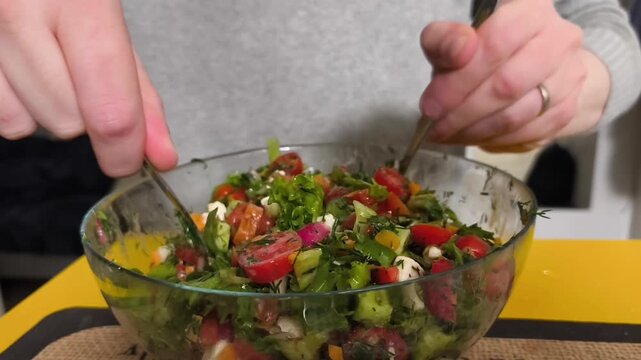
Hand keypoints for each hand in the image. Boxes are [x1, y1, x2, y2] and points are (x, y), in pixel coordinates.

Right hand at [0, 0, 176, 175]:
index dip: (124, 148)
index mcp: (80, 2)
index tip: (130, 161)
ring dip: (48, 109)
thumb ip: (138, 91)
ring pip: (26, 124)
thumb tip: (161, 155)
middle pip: (67, 122)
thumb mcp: (110, 23)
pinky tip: (21, 69)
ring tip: (49, 63)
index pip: (108, 107)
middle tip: (82, 75)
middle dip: (85, 113)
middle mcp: (19, 12)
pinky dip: (15, 104)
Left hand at [419, 0, 608, 151]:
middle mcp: (558, 37)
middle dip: (463, 111)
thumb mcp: (456, 41)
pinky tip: (473, 137)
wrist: (535, 69)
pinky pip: (528, 132)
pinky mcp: (568, 106)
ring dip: (476, 130)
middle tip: (436, 125)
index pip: (496, 43)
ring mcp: (569, 74)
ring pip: (518, 114)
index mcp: (529, 10)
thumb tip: (459, 50)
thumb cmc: (488, 53)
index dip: (460, 79)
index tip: (432, 104)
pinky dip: (495, 140)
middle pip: (507, 84)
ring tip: (449, 134)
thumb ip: (446, 41)